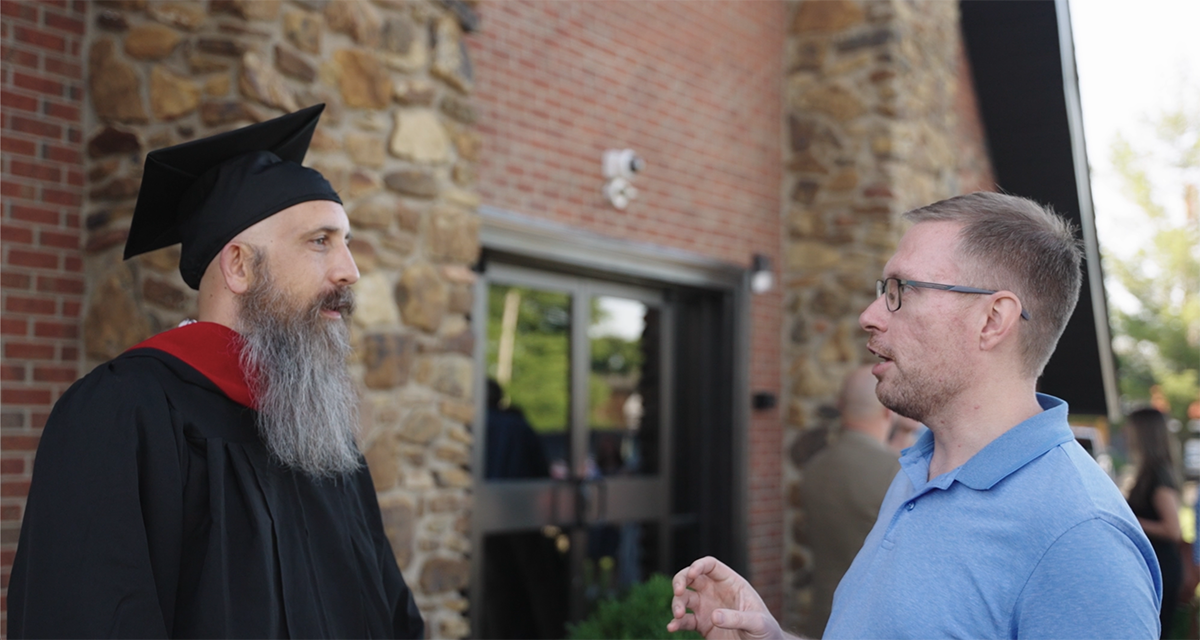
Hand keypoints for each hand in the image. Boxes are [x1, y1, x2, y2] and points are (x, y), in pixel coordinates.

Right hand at [666, 556, 791, 639]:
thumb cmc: (765, 631)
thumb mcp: (757, 623)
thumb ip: (737, 618)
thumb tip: (714, 616)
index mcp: (730, 583)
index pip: (710, 566)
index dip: (699, 565)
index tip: (692, 574)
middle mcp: (715, 591)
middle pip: (690, 577)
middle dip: (680, 580)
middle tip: (678, 591)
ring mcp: (706, 607)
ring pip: (683, 598)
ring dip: (676, 603)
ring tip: (678, 615)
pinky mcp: (701, 624)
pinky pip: (684, 620)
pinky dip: (676, 623)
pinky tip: (672, 627)